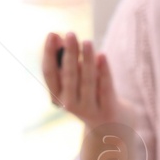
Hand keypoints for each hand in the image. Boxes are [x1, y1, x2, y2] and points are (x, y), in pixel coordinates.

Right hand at [42, 31, 142, 159]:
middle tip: (70, 34)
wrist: (110, 126)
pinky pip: (105, 87)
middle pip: (68, 75)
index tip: (52, 34)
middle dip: (69, 53)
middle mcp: (69, 105)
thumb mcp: (74, 79)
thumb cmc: (88, 94)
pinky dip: (104, 71)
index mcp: (56, 96)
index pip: (49, 73)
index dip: (49, 53)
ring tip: (87, 41)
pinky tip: (102, 55)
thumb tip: (58, 36)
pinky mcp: (107, 110)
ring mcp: (88, 109)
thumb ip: (66, 60)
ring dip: (86, 60)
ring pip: (87, 80)